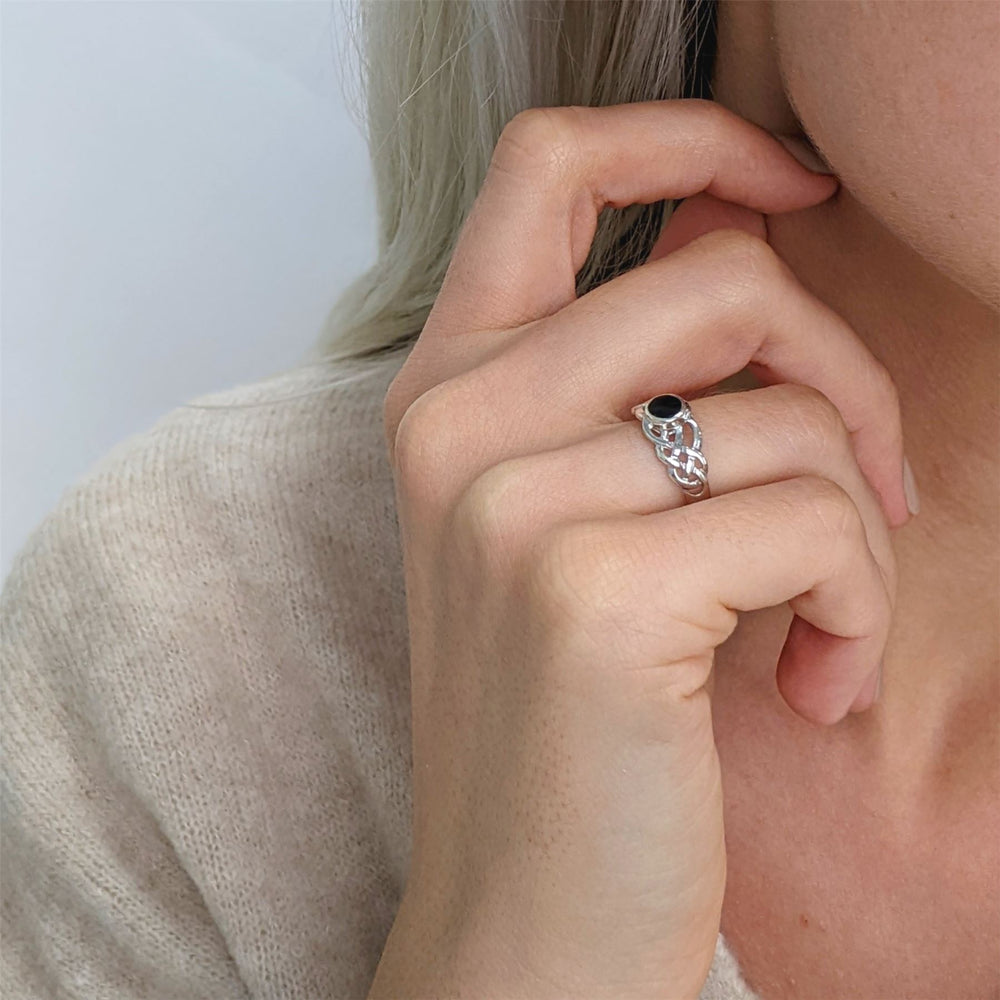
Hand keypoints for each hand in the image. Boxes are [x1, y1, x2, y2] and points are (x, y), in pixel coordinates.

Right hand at [370, 99, 907, 998]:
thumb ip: (628, 384)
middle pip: (723, 279)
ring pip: (787, 416)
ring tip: (818, 620)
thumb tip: (745, 238)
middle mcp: (458, 424)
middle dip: (841, 369)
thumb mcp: (568, 522)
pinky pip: (812, 522)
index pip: (550, 165)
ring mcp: (513, 503)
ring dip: (855, 520)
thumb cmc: (564, 718)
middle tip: (866, 479)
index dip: (689, 135)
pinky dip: (854, 602)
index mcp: (446, 390)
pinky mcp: (593, 593)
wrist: (519, 915)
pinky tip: (810, 685)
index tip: (787, 180)